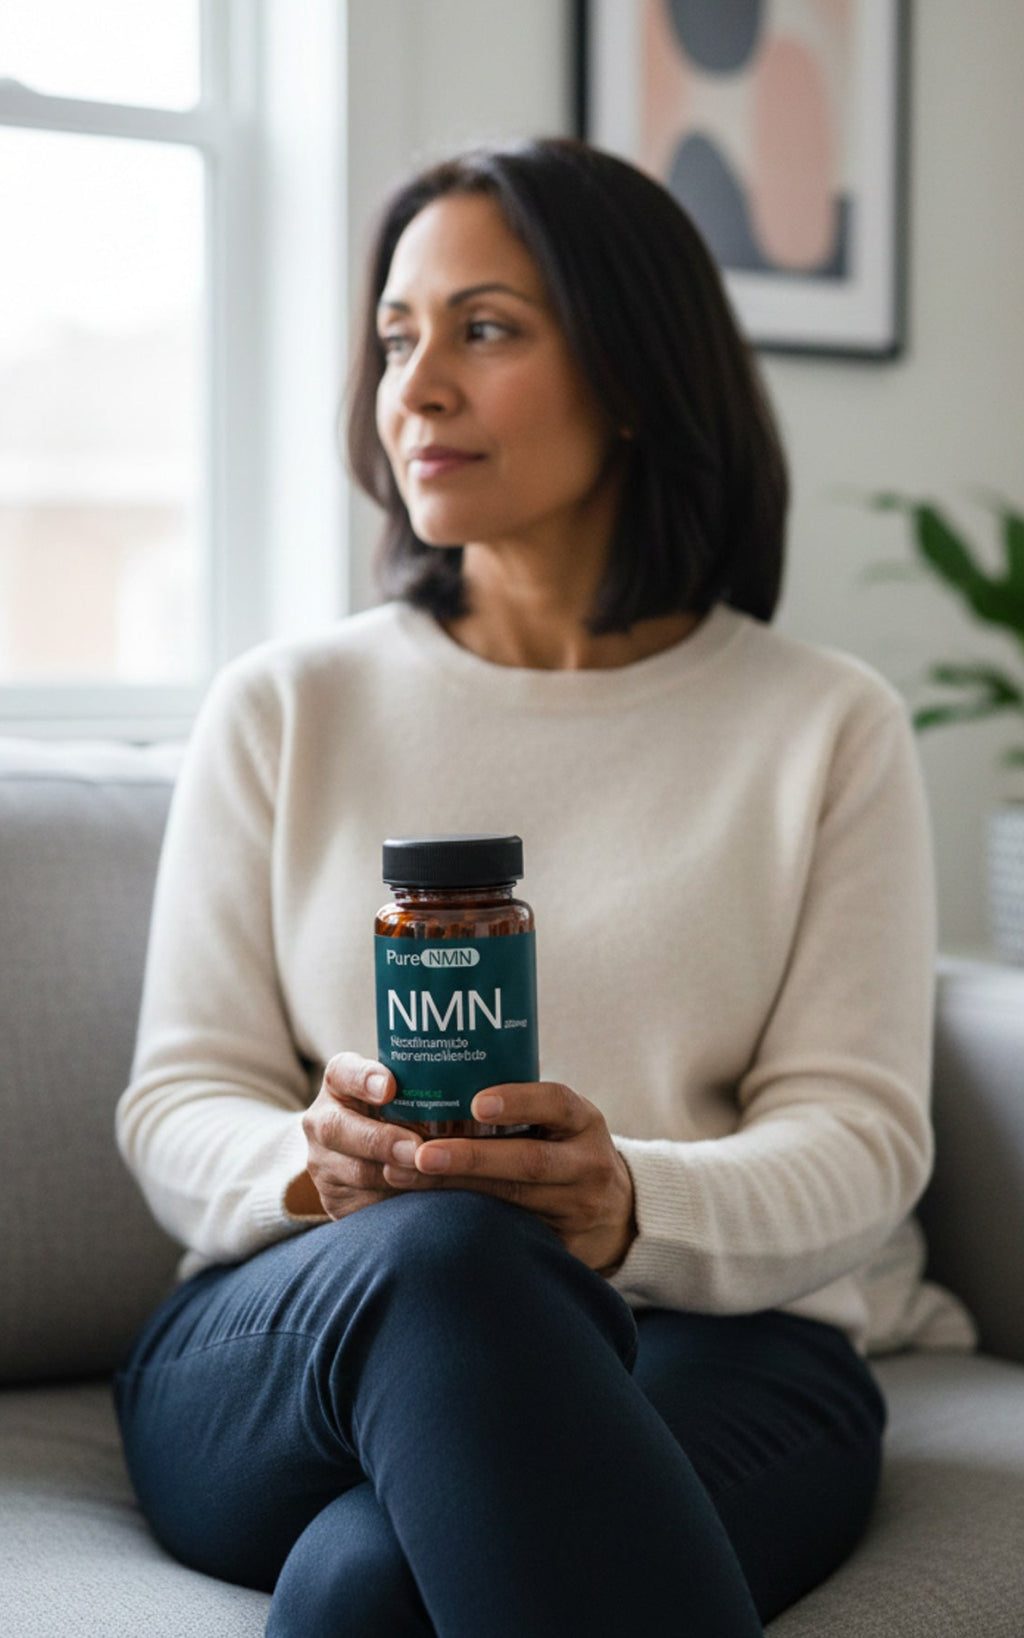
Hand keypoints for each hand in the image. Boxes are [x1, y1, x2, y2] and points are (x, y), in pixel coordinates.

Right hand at [297, 1052, 419, 1220]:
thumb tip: (481, 1097)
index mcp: (341, 1083)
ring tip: (430, 1177)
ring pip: (353, 1173)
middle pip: (336, 1128)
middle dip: (380, 1141)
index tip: (390, 1087)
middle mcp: (324, 1120)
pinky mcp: (335, 1199)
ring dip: (395, 1178)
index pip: (343, 1072)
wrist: (372, 1159)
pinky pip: (362, 1205)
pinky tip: (423, 1202)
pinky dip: (395, 1204)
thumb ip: (428, 1090)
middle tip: (416, 1149)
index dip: (363, 1078)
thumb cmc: (406, 1113)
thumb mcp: (409, 1094)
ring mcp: (324, 1163)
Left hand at [382, 1082, 636, 1275]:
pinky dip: (469, 1224)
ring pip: (513, 1202)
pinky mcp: (566, 1248)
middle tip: (420, 1154)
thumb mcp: (563, 1123)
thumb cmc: (567, 1151)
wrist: (617, 1212)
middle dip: (471, 1159)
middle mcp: (588, 1164)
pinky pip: (513, 1236)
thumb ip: (522, 1106)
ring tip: (406, 1178)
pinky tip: (429, 1216)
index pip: (557, 1104)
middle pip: (529, 1162)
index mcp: (585, 1122)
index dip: (518, 1101)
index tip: (476, 1102)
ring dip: (455, 1190)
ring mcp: (579, 1209)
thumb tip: (443, 1073)